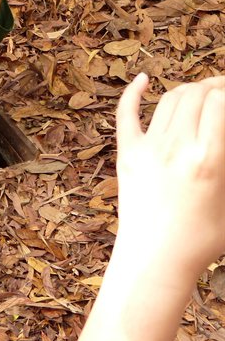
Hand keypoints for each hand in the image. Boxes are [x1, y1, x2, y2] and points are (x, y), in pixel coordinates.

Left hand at [115, 73, 224, 280]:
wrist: (155, 261)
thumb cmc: (202, 240)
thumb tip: (221, 137)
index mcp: (207, 159)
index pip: (220, 101)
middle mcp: (176, 147)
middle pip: (197, 94)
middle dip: (215, 85)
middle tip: (224, 89)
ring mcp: (148, 148)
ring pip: (169, 100)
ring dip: (188, 89)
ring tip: (201, 91)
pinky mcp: (127, 154)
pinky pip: (126, 113)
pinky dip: (133, 92)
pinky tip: (142, 79)